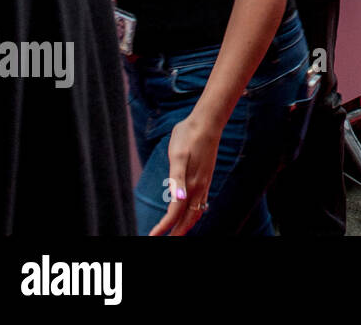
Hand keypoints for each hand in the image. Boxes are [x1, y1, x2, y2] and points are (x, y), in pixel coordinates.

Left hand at [149, 113, 219, 235]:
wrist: (208, 121)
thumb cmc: (188, 136)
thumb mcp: (177, 155)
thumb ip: (177, 179)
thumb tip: (178, 199)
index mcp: (190, 184)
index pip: (175, 214)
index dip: (164, 227)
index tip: (152, 236)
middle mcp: (199, 187)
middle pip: (188, 218)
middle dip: (177, 232)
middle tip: (163, 240)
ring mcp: (205, 182)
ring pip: (197, 212)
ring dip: (186, 225)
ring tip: (176, 231)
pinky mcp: (206, 177)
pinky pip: (201, 203)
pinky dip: (194, 213)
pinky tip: (189, 211)